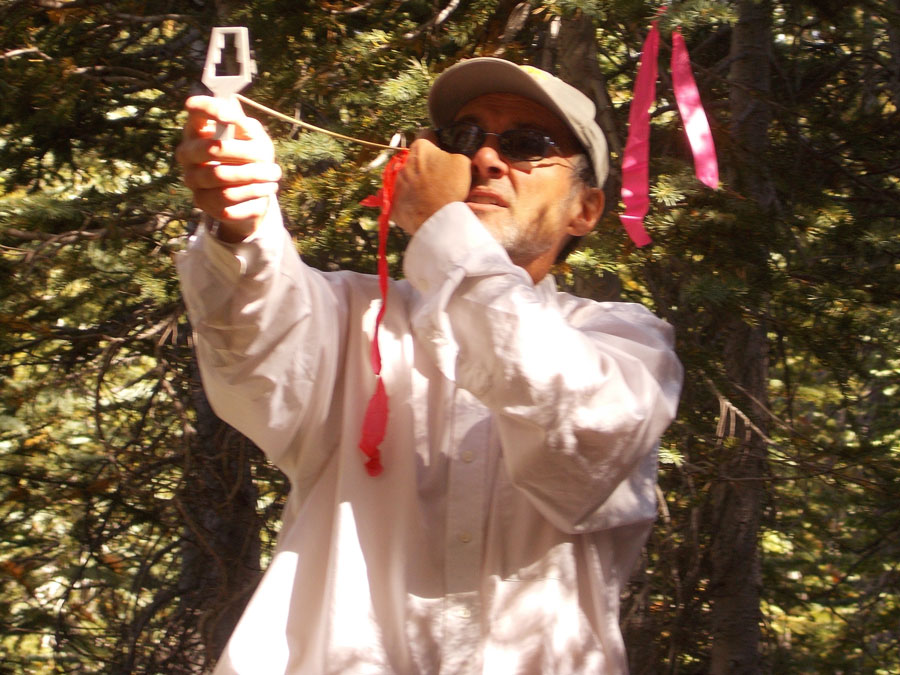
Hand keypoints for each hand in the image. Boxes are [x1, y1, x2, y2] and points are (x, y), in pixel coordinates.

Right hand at [176, 96, 281, 241]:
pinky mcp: (204, 204)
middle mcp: (188, 155)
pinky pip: (230, 200)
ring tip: (273, 174)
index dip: (210, 110)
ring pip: (222, 178)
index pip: (196, 113)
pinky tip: (267, 188)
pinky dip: (254, 194)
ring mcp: (193, 181)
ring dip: (254, 176)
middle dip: (245, 153)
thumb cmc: (251, 156)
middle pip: (212, 150)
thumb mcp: (253, 136)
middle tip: (266, 156)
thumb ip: (243, 124)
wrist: (255, 192)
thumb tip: (231, 116)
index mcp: (198, 130)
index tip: (230, 117)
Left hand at [391, 132, 470, 234]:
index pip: (426, 135)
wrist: (438, 220)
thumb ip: (453, 152)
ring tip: (430, 194)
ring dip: (416, 182)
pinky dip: (409, 200)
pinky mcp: (392, 203)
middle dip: (425, 164)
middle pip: (416, 159)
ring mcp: (395, 183)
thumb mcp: (463, 162)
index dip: (437, 142)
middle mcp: (403, 163)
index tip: (443, 152)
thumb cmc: (452, 187)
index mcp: (420, 148)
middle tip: (439, 177)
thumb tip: (448, 155)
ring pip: (407, 177)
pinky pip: (400, 197)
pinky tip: (420, 206)